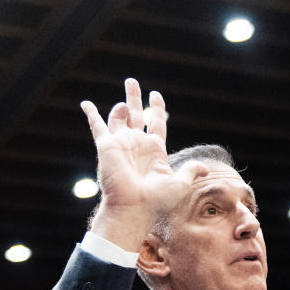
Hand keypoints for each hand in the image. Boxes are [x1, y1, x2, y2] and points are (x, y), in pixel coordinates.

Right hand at [81, 78, 185, 250]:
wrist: (134, 208)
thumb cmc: (156, 200)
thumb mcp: (179, 184)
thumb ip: (190, 171)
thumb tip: (204, 169)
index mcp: (154, 150)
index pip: (156, 122)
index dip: (157, 108)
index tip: (155, 94)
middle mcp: (136, 144)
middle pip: (136, 114)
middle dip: (134, 97)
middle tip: (131, 81)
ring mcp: (121, 144)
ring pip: (118, 117)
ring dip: (120, 106)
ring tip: (124, 100)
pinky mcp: (107, 146)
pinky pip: (97, 126)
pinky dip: (91, 114)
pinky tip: (85, 103)